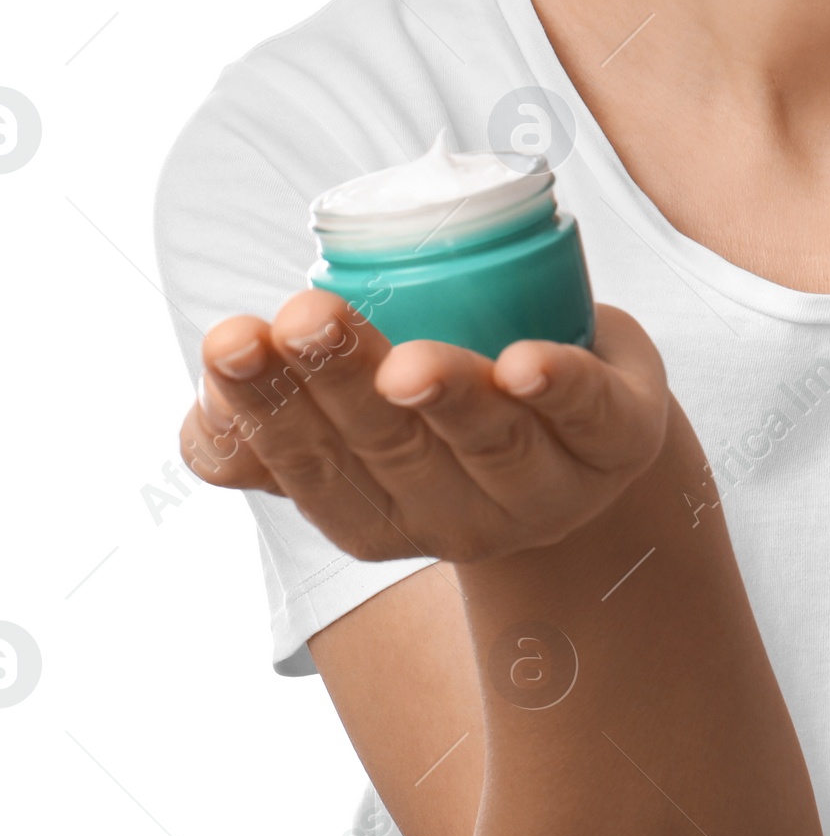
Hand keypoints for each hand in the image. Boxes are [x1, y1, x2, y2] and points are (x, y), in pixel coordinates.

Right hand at [178, 293, 669, 563]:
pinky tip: (525, 364)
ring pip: (491, 442)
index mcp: (381, 514)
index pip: (312, 465)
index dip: (266, 407)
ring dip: (448, 398)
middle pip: (394, 449)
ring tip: (407, 361)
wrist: (592, 439)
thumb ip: (265, 431)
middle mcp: (461, 516)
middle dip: (343, 383)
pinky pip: (592, 413)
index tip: (232, 337)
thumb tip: (202, 416)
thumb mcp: (354, 437)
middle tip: (302, 319)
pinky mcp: (620, 437)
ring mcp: (549, 485)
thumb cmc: (447, 421)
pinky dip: (560, 387)